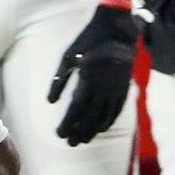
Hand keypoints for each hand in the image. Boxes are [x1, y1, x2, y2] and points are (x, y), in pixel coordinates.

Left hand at [48, 5, 135, 145]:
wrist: (116, 31)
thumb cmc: (87, 42)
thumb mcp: (67, 57)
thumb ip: (59, 80)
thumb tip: (50, 102)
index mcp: (88, 79)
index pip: (76, 109)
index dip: (68, 124)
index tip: (60, 134)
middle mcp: (104, 88)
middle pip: (91, 117)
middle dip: (80, 132)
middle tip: (70, 143)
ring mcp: (116, 89)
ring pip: (105, 116)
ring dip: (93, 130)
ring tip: (83, 140)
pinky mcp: (124, 88)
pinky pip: (117, 110)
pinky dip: (108, 122)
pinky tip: (101, 129)